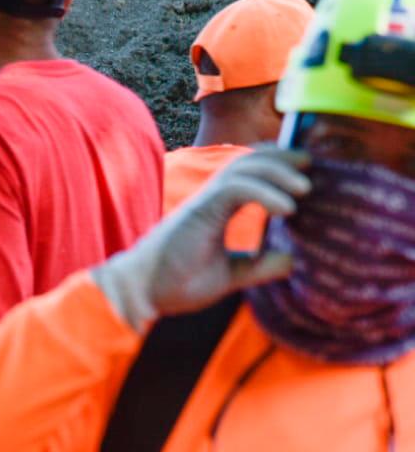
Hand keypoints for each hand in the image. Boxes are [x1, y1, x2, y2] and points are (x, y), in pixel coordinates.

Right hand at [93, 149, 309, 329]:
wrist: (141, 293)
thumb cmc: (175, 284)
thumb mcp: (228, 275)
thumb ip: (257, 266)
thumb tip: (291, 261)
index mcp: (214, 210)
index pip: (247, 176)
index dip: (275, 167)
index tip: (304, 172)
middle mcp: (209, 201)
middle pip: (248, 162)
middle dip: (281, 158)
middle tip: (310, 163)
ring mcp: (203, 204)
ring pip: (243, 169)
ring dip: (278, 172)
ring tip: (304, 187)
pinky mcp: (199, 211)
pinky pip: (236, 189)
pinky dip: (265, 193)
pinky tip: (287, 208)